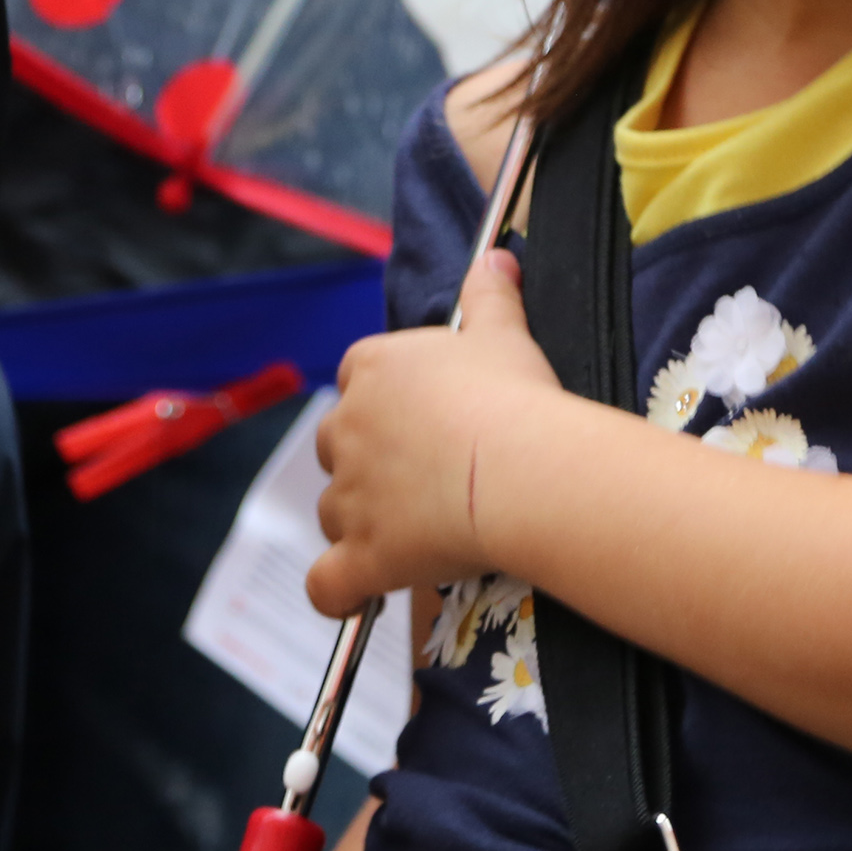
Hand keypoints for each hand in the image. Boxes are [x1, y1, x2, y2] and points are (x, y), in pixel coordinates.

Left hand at [307, 248, 562, 611]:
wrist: (523, 468)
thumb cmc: (517, 397)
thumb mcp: (504, 333)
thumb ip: (491, 294)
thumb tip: (496, 258)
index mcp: (371, 369)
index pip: (357, 381)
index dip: (388, 406)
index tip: (424, 423)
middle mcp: (346, 429)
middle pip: (337, 449)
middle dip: (369, 466)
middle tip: (427, 480)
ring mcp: (349, 496)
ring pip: (336, 514)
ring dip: (365, 525)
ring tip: (420, 535)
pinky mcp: (361, 554)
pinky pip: (327, 583)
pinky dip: (340, 590)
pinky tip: (362, 591)